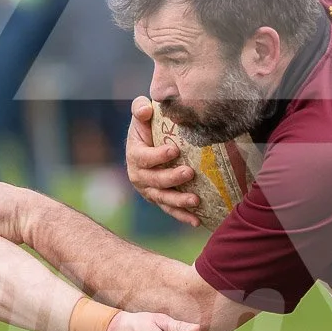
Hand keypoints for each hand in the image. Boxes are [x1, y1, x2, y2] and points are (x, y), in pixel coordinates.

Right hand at [125, 96, 200, 227]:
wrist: (151, 142)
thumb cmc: (149, 125)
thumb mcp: (142, 113)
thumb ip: (139, 108)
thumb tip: (145, 110)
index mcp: (134, 155)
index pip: (144, 157)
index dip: (157, 155)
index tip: (174, 150)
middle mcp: (139, 176)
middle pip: (154, 180)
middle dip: (171, 178)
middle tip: (189, 172)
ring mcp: (150, 190)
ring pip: (163, 199)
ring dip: (179, 201)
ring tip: (196, 200)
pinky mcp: (161, 199)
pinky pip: (171, 210)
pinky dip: (183, 217)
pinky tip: (197, 222)